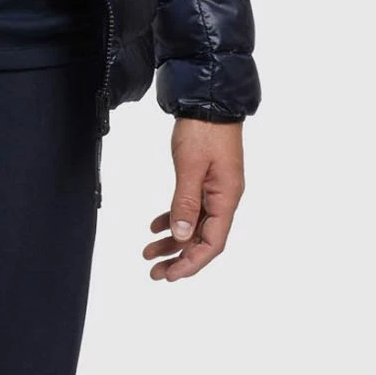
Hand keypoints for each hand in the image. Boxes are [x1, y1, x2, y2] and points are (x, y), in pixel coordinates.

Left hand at [144, 118, 243, 281]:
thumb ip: (185, 202)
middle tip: (155, 272)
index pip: (212, 243)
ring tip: (149, 253)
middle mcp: (224, 197)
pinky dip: (172, 219)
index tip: (170, 275)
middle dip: (178, 258)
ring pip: (194, 225)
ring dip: (173, 241)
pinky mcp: (205, 180)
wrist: (208, 100)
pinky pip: (190, 208)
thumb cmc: (204, 129)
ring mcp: (215, 189)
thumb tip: (181, 235)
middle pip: (203, 239)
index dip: (191, 263)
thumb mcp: (190, 167)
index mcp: (226, 198)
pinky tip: (154, 226)